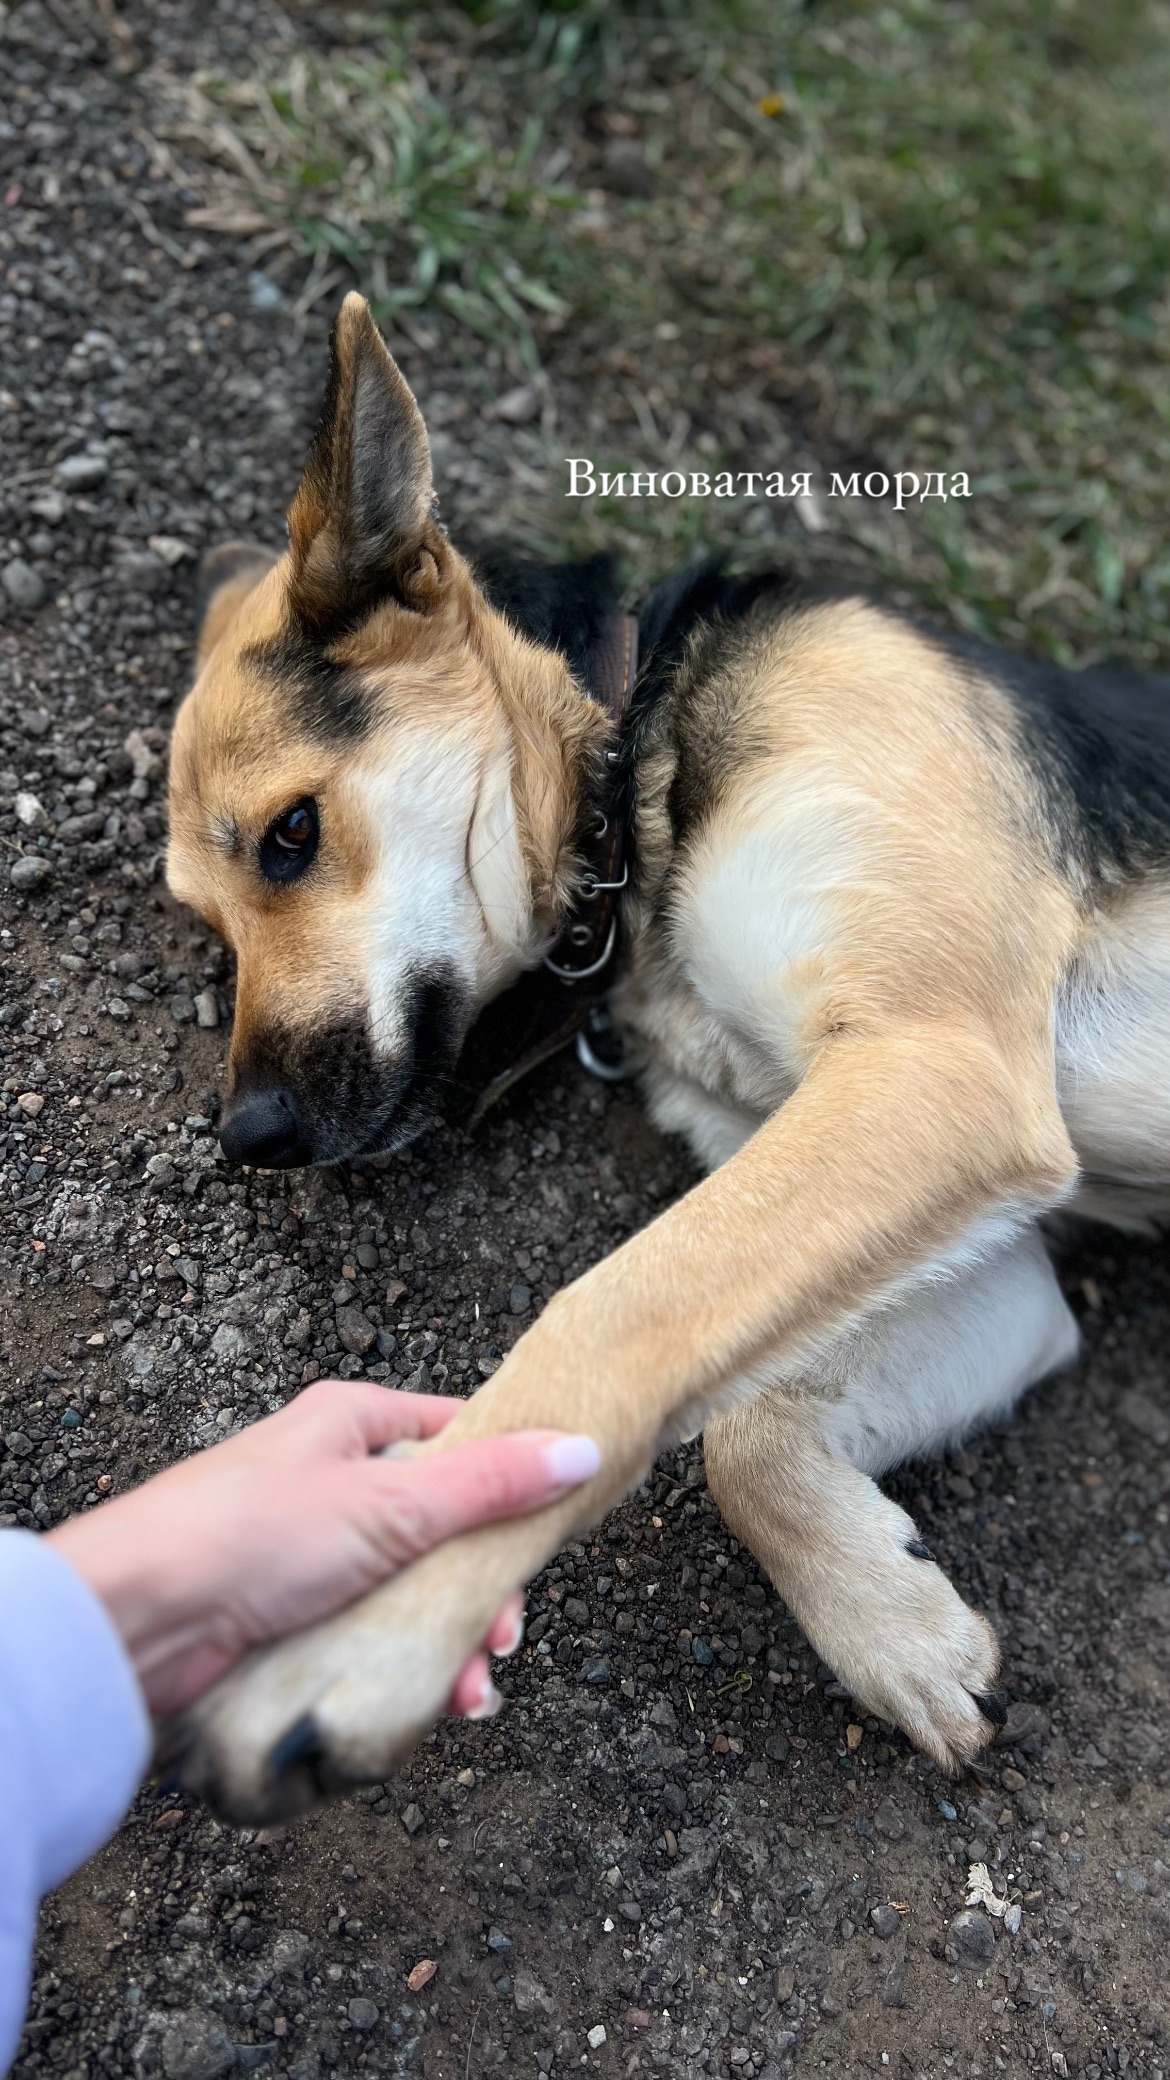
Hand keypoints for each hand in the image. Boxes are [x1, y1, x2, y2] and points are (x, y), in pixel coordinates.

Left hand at [47, 1381, 599, 1717]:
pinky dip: (401, 1669)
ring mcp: (306, 1553)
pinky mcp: (286, 1618)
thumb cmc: (246, 1535)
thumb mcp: (390, 1504)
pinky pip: (365, 1639)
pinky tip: (427, 1705)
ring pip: (406, 1592)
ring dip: (446, 1640)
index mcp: (349, 1423)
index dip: (508, 1481)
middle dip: (478, 1588)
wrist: (133, 1622)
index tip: (548, 1528)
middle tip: (503, 1634)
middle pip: (439, 1528)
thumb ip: (490, 1485)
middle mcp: (329, 1479)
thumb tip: (582, 1450)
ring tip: (467, 1690)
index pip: (454, 1436)